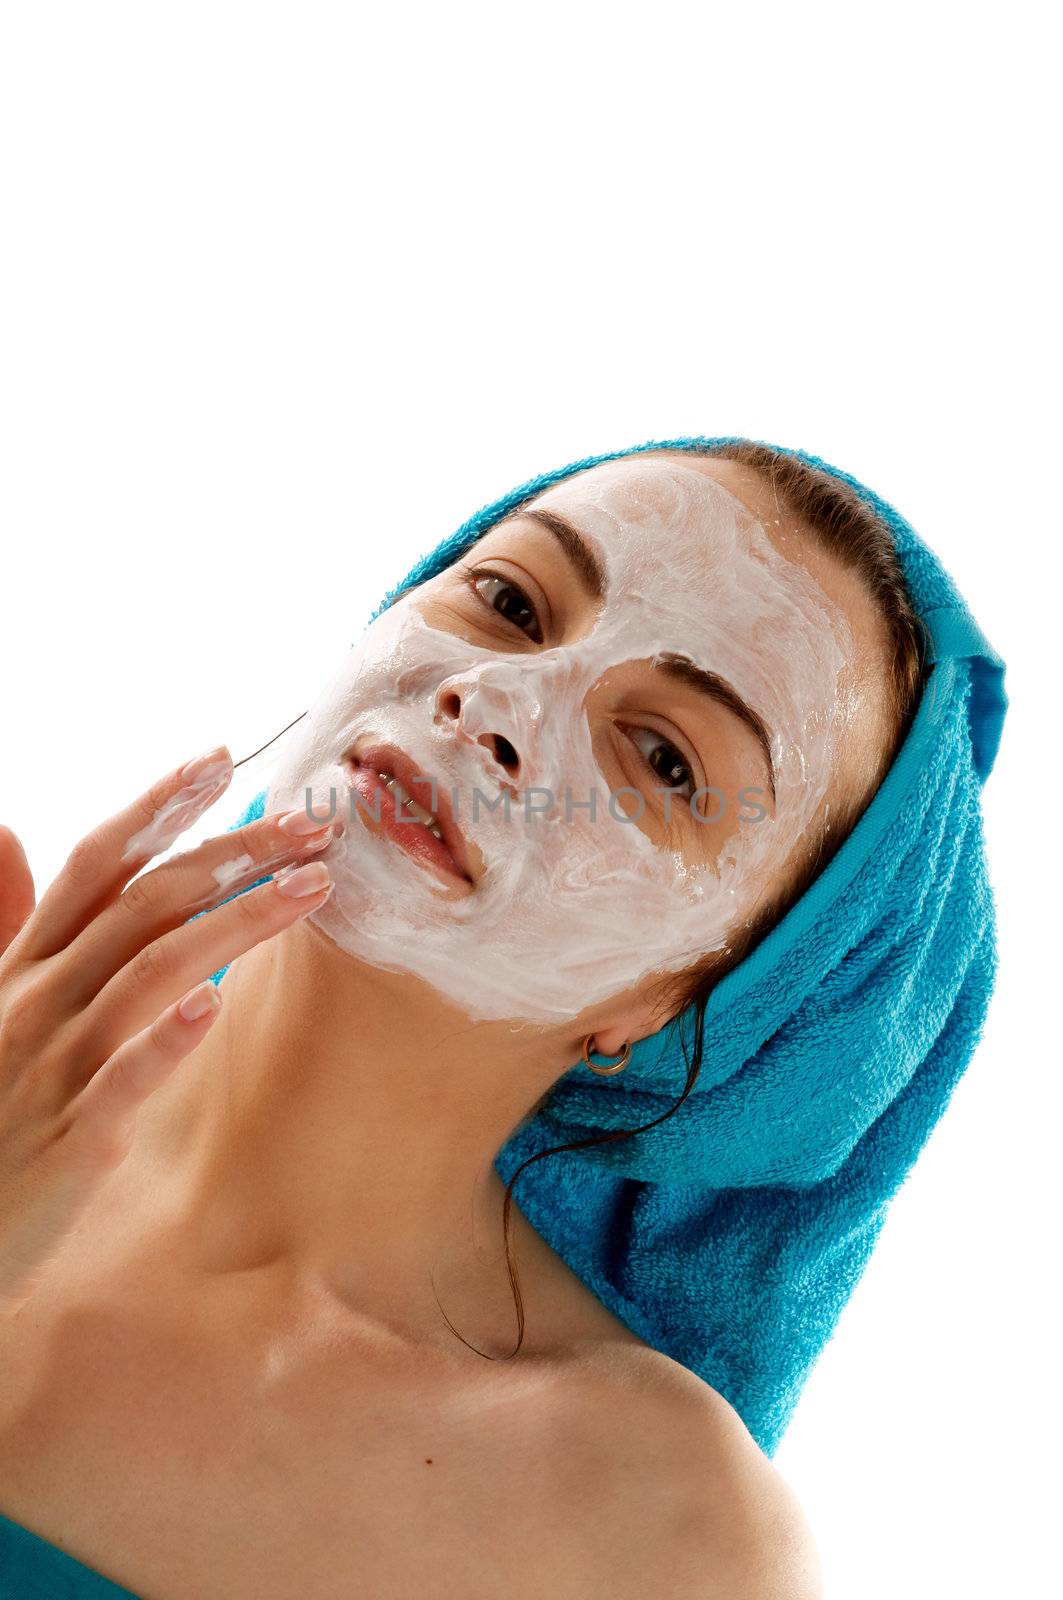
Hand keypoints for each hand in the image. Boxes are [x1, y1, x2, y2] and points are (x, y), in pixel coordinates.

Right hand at [0, 745, 340, 1313]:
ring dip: (236, 919)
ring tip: (312, 887)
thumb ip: (5, 917)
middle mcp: (40, 996)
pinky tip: (214, 1002)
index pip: (97, 862)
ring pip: (152, 967)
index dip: (156, 806)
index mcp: (26, 962)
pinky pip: (125, 1074)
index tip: (221, 758)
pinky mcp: (76, 1131)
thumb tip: (8, 831)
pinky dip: (167, 1036)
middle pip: (144, 900)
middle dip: (232, 852)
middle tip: (312, 824)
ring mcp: (57, 1061)